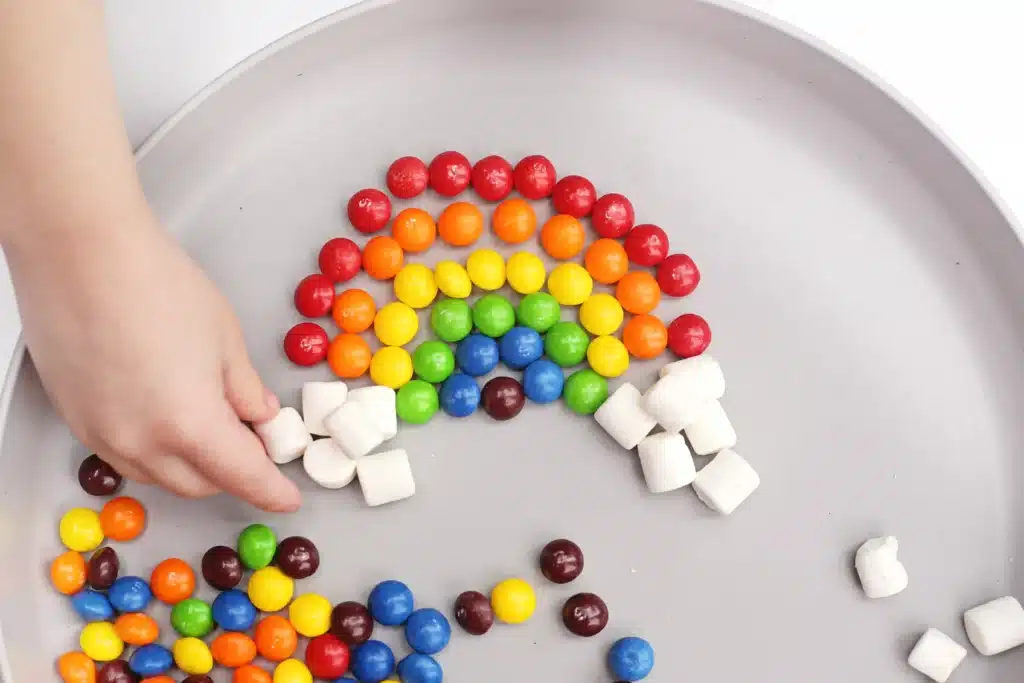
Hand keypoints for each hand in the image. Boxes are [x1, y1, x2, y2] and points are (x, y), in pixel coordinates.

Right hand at [7, 210, 300, 511]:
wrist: (81, 252)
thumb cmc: (156, 284)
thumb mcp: (225, 339)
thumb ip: (245, 389)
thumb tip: (259, 416)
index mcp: (189, 425)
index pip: (242, 476)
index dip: (270, 490)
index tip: (286, 497)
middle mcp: (140, 442)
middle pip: (198, 484)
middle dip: (232, 474)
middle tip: (254, 443)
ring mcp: (100, 434)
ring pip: (158, 475)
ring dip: (191, 465)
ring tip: (212, 424)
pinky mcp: (74, 419)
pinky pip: (123, 455)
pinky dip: (154, 451)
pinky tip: (167, 417)